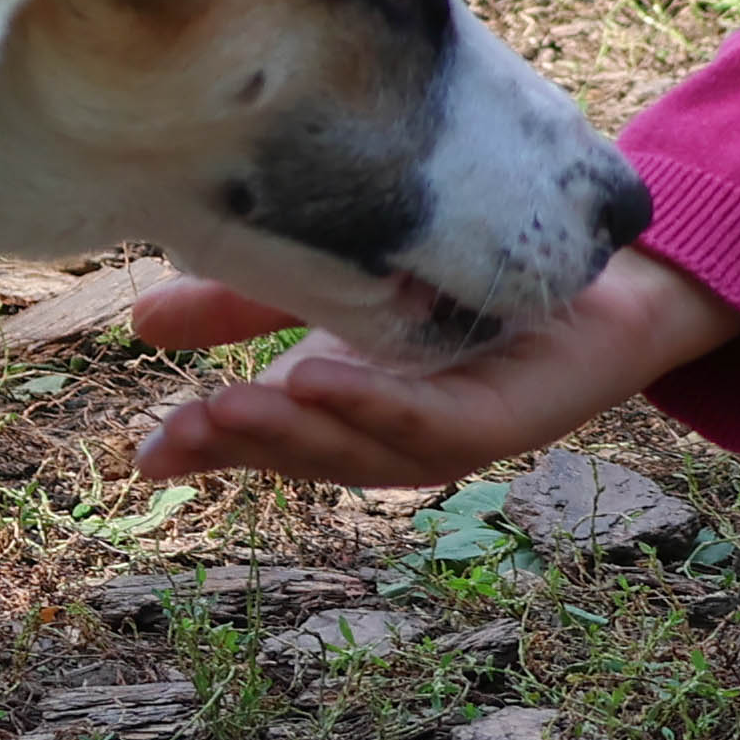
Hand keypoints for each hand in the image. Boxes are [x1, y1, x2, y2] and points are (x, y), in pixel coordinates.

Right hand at [127, 245, 739, 491]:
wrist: (601, 282)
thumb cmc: (463, 291)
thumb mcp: (336, 291)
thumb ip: (246, 303)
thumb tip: (138, 319)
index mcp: (344, 412)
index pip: (265, 440)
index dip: (207, 452)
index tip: (145, 457)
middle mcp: (389, 436)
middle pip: (304, 455)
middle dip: (239, 446)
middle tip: (177, 432)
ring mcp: (444, 436)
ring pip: (358, 450)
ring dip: (292, 436)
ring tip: (226, 410)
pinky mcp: (499, 422)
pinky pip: (426, 421)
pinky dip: (371, 407)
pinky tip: (320, 381)